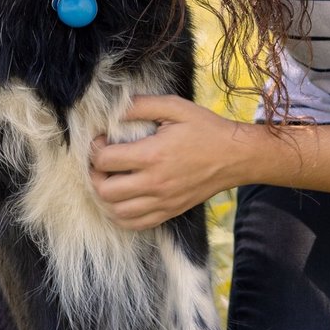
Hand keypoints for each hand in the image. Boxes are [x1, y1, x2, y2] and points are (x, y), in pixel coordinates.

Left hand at [89, 95, 246, 230]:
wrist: (236, 156)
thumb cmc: (206, 129)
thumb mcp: (175, 107)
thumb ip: (142, 105)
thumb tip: (114, 109)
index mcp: (152, 155)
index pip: (105, 160)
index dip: (94, 149)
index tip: (101, 141)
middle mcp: (155, 183)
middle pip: (105, 190)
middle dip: (94, 175)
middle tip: (99, 163)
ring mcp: (162, 202)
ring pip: (116, 212)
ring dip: (104, 198)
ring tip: (108, 181)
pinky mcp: (169, 212)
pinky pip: (135, 225)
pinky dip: (120, 216)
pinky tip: (121, 201)